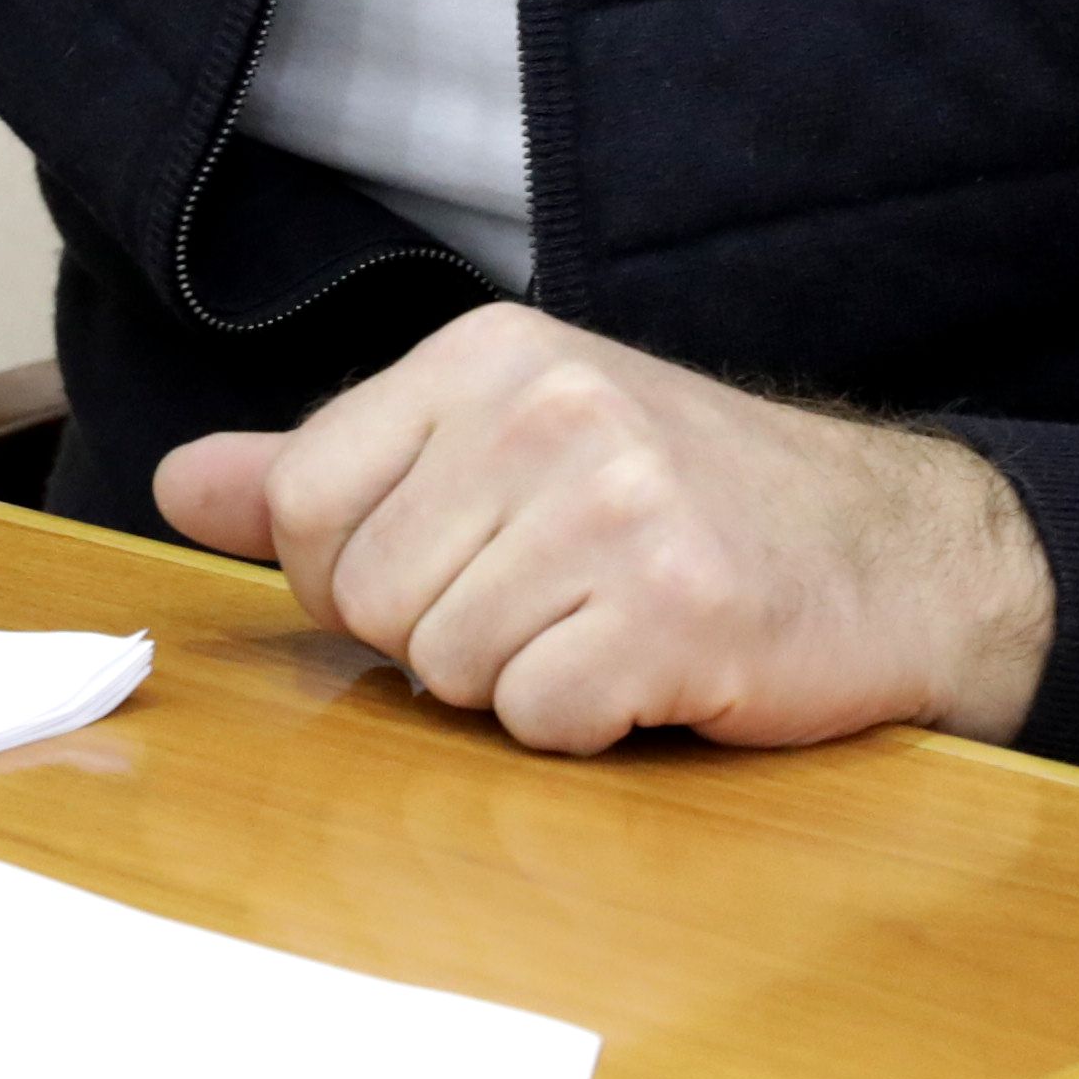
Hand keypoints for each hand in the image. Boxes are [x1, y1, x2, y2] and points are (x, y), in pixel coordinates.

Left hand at [154, 303, 1053, 752]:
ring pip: (446, 669)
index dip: (349, 575)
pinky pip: (539, 719)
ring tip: (607, 628)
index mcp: (490, 354)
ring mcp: (619, 504)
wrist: (895, 552)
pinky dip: (587, 724)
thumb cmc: (686, 504)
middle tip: (549, 605)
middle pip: (367, 598)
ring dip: (520, 683)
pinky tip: (655, 670)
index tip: (447, 569)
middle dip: (439, 638)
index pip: (304, 501)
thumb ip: (336, 468)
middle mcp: (549, 407)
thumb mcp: (504, 446)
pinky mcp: (678, 608)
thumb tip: (183, 487)